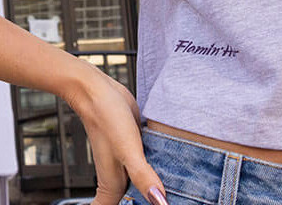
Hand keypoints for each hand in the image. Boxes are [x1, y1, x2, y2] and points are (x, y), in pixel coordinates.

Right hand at [68, 62, 166, 204]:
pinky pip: (150, 170)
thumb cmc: (106, 118)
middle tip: (179, 202)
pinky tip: (176, 174)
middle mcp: (120, 180)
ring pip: (144, 189)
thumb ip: (143, 177)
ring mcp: (129, 166)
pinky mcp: (138, 152)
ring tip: (182, 197)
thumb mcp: (127, 150)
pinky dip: (159, 175)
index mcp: (113, 188)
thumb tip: (161, 203)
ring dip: (156, 193)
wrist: (98, 89)